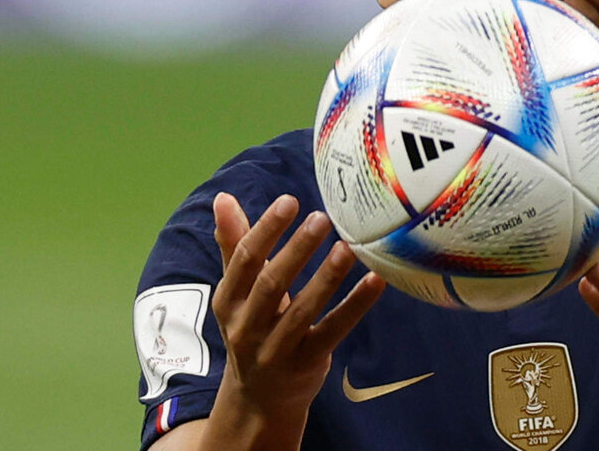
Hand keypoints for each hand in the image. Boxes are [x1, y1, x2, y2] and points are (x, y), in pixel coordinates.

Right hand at [210, 192, 384, 419]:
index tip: (289, 202)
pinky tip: (375, 281)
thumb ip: (234, 245)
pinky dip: (355, 305)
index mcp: (229, 301)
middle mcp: (247, 326)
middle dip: (296, 250)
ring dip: (326, 278)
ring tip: (348, 248)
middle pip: (271, 284)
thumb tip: (223, 199)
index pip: (245, 260)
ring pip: (303, 310)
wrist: (258, 399)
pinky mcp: (307, 363)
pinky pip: (334, 330)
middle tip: (321, 218)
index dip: (266, 230)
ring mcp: (277, 348)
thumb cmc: (253, 328)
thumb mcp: (237, 292)